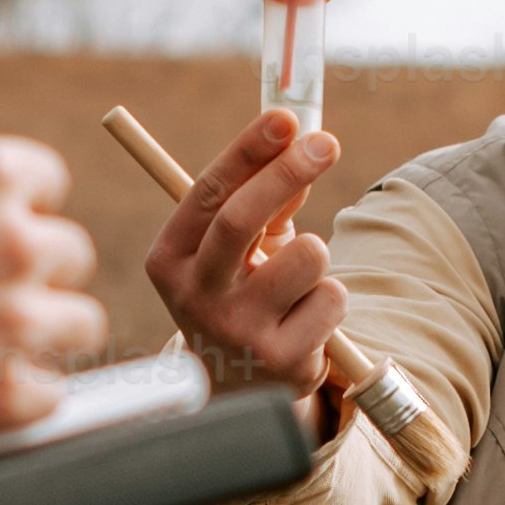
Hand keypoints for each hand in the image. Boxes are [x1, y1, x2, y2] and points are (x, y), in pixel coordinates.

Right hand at [0, 135, 108, 456]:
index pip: (47, 181)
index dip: (18, 211)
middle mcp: (12, 238)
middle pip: (70, 254)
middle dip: (33, 275)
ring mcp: (15, 318)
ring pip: (80, 324)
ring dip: (41, 338)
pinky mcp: (2, 395)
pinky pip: (51, 394)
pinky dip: (18, 399)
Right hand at [140, 105, 350, 404]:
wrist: (239, 388)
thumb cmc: (240, 295)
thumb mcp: (241, 248)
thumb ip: (266, 201)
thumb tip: (304, 146)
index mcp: (171, 260)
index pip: (207, 193)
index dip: (248, 150)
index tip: (286, 117)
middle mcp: (195, 297)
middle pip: (241, 219)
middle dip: (288, 171)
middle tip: (327, 142)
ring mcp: (237, 333)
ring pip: (307, 255)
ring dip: (317, 254)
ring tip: (301, 281)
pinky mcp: (283, 362)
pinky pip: (332, 297)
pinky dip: (331, 298)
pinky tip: (307, 322)